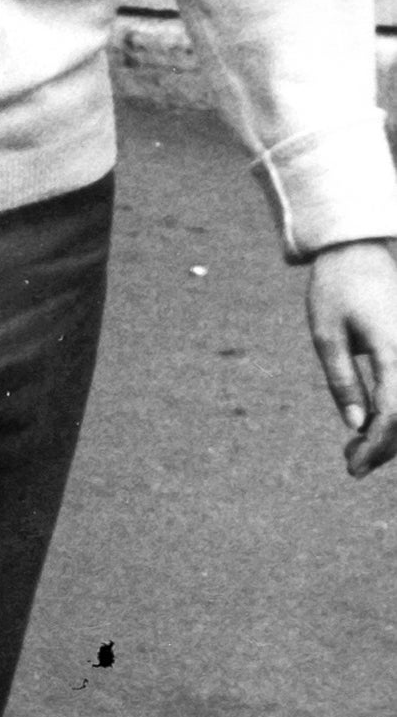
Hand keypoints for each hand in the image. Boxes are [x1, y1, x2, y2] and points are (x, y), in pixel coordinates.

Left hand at [305, 238, 396, 476]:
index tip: (353, 466)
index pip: (394, 412)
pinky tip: (372, 424)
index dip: (377, 445)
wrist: (358, 250)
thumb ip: (343, 380)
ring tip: (357, 449)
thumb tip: (357, 424)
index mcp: (394, 349)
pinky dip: (396, 412)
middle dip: (384, 446)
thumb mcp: (327, 335)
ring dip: (392, 432)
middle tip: (351, 464)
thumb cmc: (336, 289)